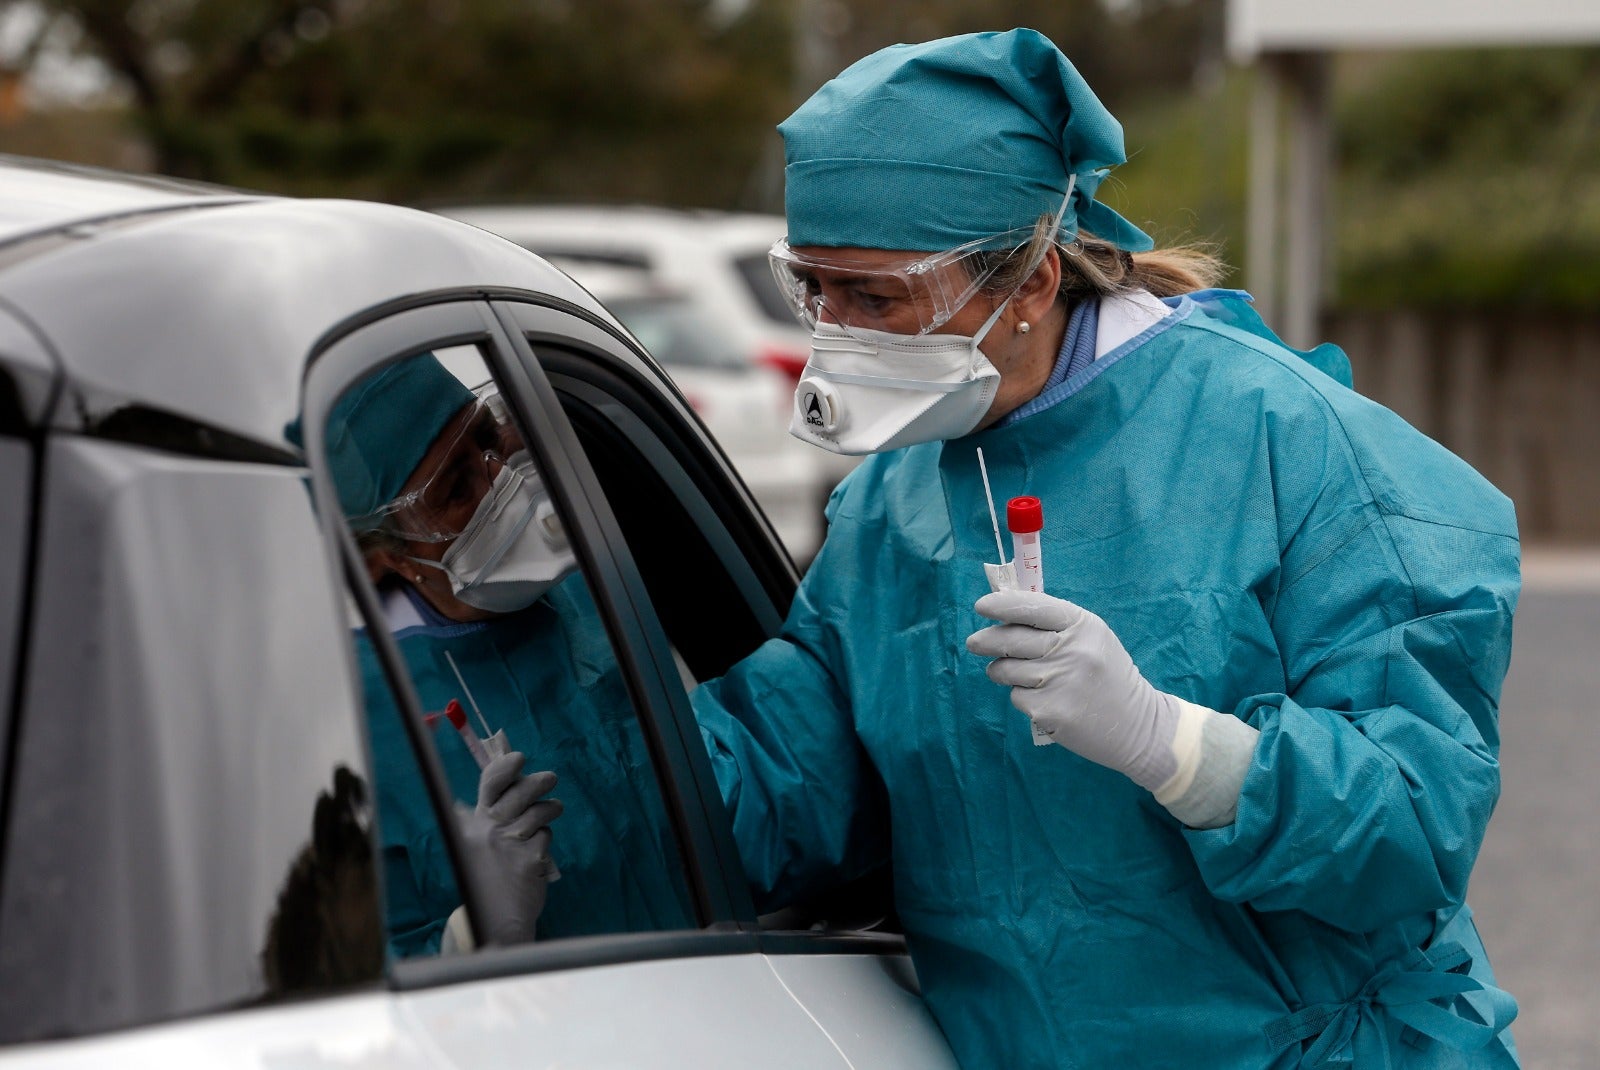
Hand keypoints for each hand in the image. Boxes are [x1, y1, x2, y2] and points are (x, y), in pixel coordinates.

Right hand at [454, 751, 562, 945]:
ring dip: (550, 810)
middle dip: (540, 782)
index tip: (519, 759)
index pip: (489, 785)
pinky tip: (537, 853)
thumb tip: (502, 783)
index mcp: (473, 825)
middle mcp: (489, 831)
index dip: (505, 768)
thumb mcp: (474, 846)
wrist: (497, 919)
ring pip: (539, 813)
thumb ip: (484, 818)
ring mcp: (510, 844)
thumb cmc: (486, 879)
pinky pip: (546, 837)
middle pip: (521, 793)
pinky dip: (544, 842)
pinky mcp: (530, 859)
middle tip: (551, 779)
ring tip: (553, 811)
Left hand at [966, 589, 1179, 790]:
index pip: (1034, 608)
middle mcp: (1072, 650)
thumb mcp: (1091, 639)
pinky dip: (1023, 699)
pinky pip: (1017, 698)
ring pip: (1007, 670)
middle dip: (986, 640)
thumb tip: (1004, 613)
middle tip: (974, 643)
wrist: (1137, 725)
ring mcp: (1060, 682)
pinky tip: (1045, 701)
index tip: (981, 606)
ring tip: (1021, 676)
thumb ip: (1055, 625)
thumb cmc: (1106, 676)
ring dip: (1003, 673)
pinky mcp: (1051, 711)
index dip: (1003, 605)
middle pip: (1011, 639)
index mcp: (1082, 626)